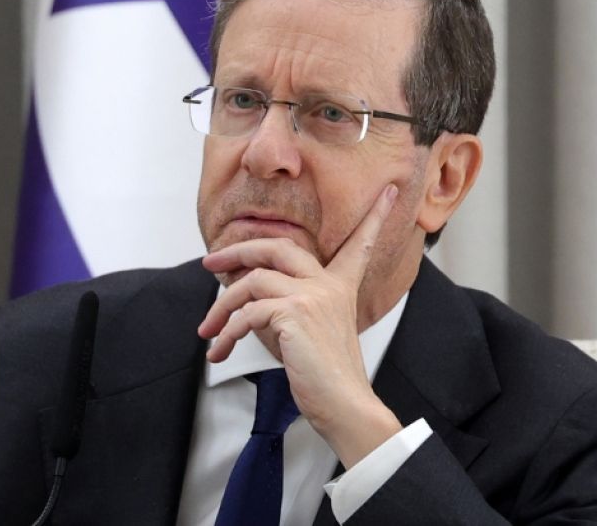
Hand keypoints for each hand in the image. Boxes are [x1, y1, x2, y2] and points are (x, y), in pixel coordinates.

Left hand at [197, 183, 404, 466]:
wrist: (343, 404)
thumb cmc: (325, 376)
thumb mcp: (308, 331)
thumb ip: (285, 305)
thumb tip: (242, 290)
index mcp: (341, 286)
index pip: (359, 243)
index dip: (375, 216)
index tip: (390, 192)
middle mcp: (329, 285)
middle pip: (277, 245)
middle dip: (238, 249)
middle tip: (210, 262)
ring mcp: (312, 296)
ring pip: (251, 281)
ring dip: (220, 306)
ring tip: (207, 329)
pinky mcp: (294, 314)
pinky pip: (246, 312)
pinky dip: (226, 331)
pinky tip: (220, 349)